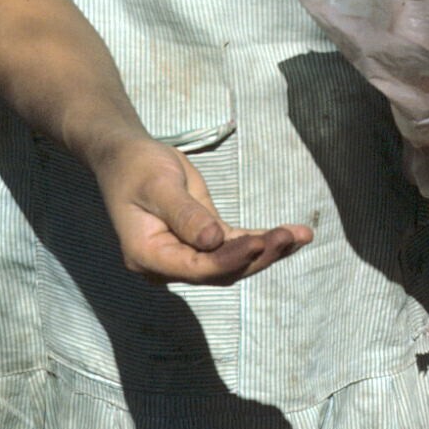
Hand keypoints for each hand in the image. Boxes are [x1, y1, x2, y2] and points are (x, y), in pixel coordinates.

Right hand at [94, 135, 311, 282]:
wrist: (128, 157)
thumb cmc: (137, 167)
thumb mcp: (159, 185)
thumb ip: (185, 214)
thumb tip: (214, 241)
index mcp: (148, 255)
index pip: (196, 267)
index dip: (230, 259)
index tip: (259, 242)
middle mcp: (168, 264)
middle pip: (219, 271)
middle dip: (257, 255)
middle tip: (288, 237)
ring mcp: (185, 255)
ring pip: (232, 262)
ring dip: (267, 250)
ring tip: (300, 235)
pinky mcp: (203, 241)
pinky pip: (235, 246)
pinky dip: (263, 239)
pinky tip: (294, 234)